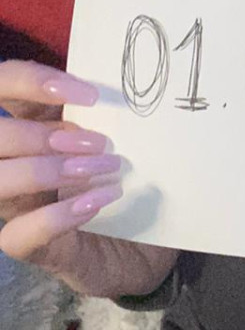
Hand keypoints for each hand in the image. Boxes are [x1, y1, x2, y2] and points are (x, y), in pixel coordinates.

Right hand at [0, 59, 177, 297]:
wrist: (145, 241)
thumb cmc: (130, 175)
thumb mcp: (119, 135)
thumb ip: (102, 112)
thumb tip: (115, 89)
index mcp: (31, 122)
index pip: (3, 86)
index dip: (31, 81)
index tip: (88, 95)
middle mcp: (12, 162)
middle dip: (42, 135)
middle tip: (102, 144)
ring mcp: (17, 206)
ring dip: (50, 171)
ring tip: (106, 170)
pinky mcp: (31, 247)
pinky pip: (17, 235)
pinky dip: (56, 216)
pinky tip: (94, 204)